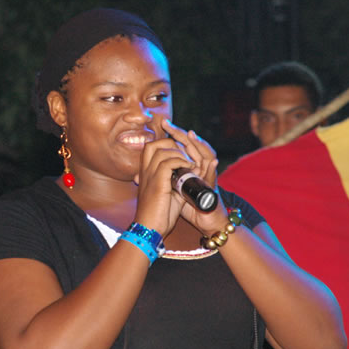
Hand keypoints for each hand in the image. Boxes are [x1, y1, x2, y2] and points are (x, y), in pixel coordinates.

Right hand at [132, 123, 194, 236]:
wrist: (150, 229)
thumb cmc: (158, 215)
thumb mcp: (169, 194)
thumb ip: (176, 182)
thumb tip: (189, 173)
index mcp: (146, 173)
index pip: (152, 147)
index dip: (167, 144)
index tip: (182, 153)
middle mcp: (145, 171)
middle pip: (154, 143)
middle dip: (173, 144)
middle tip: (186, 157)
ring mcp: (150, 175)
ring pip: (162, 149)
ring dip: (180, 153)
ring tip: (190, 164)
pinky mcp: (157, 183)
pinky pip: (168, 162)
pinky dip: (181, 162)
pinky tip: (189, 169)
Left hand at [158, 120, 229, 234]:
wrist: (194, 224)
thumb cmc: (171, 212)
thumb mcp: (162, 192)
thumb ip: (155, 181)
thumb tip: (136, 176)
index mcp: (185, 169)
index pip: (183, 146)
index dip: (175, 135)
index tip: (162, 123)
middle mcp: (197, 170)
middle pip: (194, 145)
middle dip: (183, 134)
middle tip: (172, 124)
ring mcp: (206, 178)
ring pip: (206, 155)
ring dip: (199, 145)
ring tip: (191, 135)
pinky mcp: (211, 189)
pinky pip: (212, 176)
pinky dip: (211, 167)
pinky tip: (211, 161)